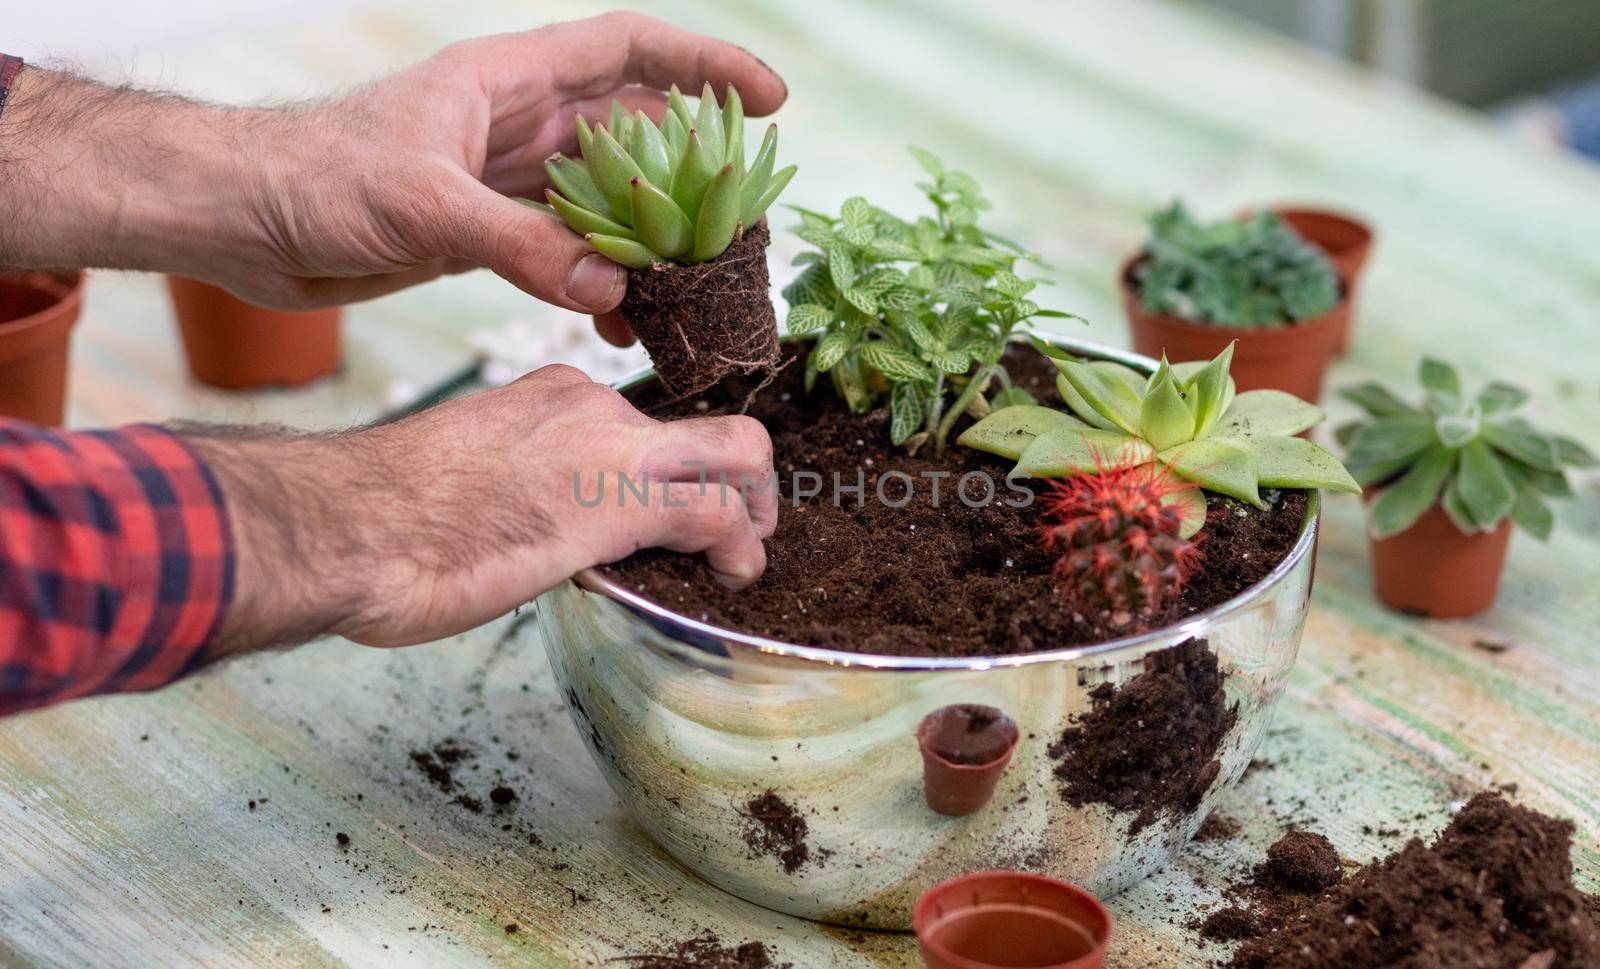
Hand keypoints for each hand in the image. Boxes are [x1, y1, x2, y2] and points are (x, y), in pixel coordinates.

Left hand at [0, 13, 785, 329]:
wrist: (244, 223)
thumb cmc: (314, 176)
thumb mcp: (423, 202)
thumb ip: (519, 243)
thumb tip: (609, 290)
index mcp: (510, 79)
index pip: (629, 51)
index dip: (704, 66)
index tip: (770, 98)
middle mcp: (519, 124)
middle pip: (634, 137)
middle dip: (694, 176)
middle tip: (746, 224)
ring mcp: (506, 181)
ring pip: (607, 205)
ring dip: (652, 243)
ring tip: (699, 287)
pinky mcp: (487, 234)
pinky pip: (567, 255)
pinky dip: (600, 286)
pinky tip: (625, 323)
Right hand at [182, 365, 775, 649]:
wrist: (348, 525)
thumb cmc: (380, 517)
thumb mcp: (467, 479)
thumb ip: (519, 488)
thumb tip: (534, 529)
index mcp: (551, 395)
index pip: (642, 422)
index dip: (669, 469)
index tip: (667, 510)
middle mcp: (592, 405)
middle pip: (706, 427)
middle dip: (739, 478)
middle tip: (737, 526)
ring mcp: (613, 448)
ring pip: (738, 455)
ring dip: (755, 511)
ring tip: (742, 558)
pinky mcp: (623, 502)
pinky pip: (719, 516)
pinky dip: (741, 547)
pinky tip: (731, 575)